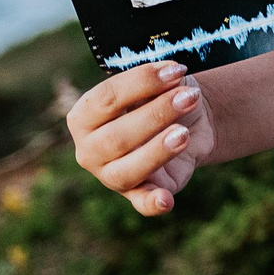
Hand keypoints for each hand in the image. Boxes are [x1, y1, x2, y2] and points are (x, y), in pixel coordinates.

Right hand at [68, 61, 215, 215]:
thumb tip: (170, 77)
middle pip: (116, 137)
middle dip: (156, 115)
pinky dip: (152, 203)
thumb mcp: (155, 82)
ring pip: (127, 171)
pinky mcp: (138, 193)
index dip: (141, 82)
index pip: (105, 99)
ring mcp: (110, 175)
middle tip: (189, 97)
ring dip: (157, 152)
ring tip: (183, 134)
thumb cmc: (162, 96)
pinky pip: (141, 203)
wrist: (188, 119)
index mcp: (84, 116)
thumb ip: (154, 82)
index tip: (175, 71)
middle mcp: (90, 150)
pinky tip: (166, 200)